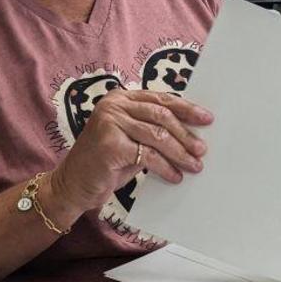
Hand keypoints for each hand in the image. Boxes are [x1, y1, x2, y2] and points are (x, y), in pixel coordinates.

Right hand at [51, 90, 213, 214]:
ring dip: (180, 153)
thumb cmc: (107, 163)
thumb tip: (192, 134)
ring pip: (157, 135)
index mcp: (120, 97)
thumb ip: (153, 131)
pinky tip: (175, 176)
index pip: (161, 99)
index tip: (207, 119)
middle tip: (202, 149)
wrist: (74, 184)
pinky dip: (165, 167)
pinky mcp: (110, 145)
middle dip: (186, 134)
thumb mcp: (132, 140)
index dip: (186, 109)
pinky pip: (148, 155)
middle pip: (161, 115)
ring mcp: (109, 122)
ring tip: (195, 165)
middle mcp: (113, 105)